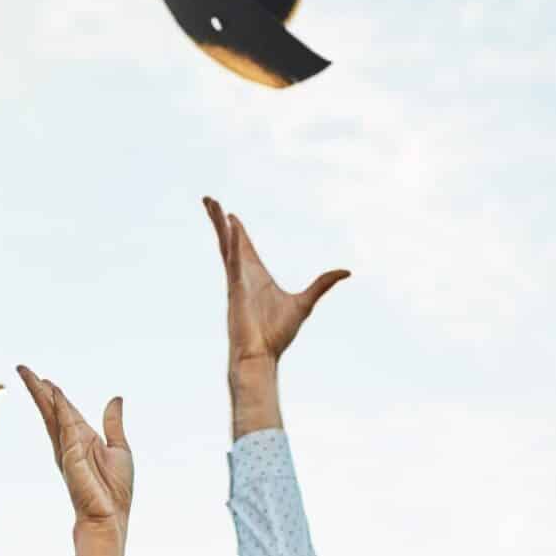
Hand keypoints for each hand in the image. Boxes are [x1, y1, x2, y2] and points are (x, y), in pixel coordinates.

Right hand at [17, 366, 131, 529]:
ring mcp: (67, 448)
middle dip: (37, 387)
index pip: (64, 410)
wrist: (110, 517)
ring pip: (50, 413)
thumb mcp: (119, 448)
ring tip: (27, 374)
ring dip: (40, 392)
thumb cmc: (115, 490)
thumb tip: (115, 399)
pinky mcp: (71, 456)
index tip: (43, 378)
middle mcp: (69, 442)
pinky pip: (66, 426)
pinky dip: (61, 408)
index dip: (54, 394)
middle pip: (50, 408)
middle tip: (22, 368)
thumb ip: (113, 423)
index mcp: (81, 439)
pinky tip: (55, 392)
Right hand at [204, 196, 348, 368]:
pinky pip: (234, 262)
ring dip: (217, 224)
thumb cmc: (276, 336)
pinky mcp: (235, 289)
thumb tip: (346, 271)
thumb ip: (322, 284)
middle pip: (228, 241)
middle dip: (219, 220)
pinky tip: (233, 227)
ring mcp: (236, 281)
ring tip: (210, 202)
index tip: (231, 215)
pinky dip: (234, 244)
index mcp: (255, 277)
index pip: (244, 248)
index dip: (238, 230)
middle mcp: (242, 276)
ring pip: (225, 245)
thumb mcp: (305, 303)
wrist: (262, 356)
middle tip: (210, 200)